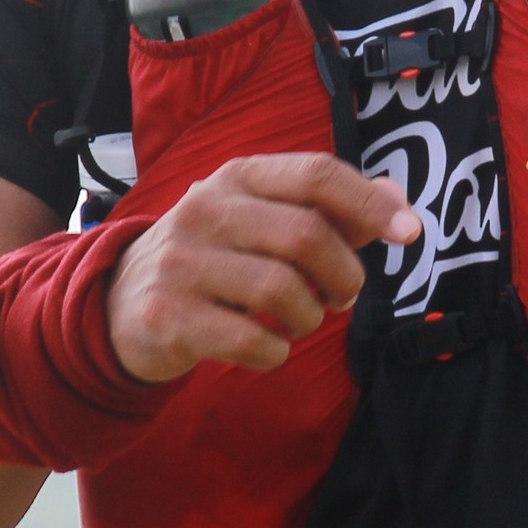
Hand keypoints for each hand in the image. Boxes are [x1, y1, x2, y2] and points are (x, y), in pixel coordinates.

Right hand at [107, 153, 420, 382]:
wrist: (119, 305)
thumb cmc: (213, 259)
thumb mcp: (261, 220)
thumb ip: (330, 210)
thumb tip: (398, 204)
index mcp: (237, 177)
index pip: (316, 174)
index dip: (370, 203)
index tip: (408, 234)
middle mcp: (205, 209)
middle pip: (307, 235)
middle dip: (344, 275)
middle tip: (342, 297)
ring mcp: (181, 261)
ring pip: (282, 291)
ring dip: (309, 317)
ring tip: (299, 321)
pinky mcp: (167, 314)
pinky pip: (251, 341)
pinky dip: (275, 353)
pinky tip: (266, 347)